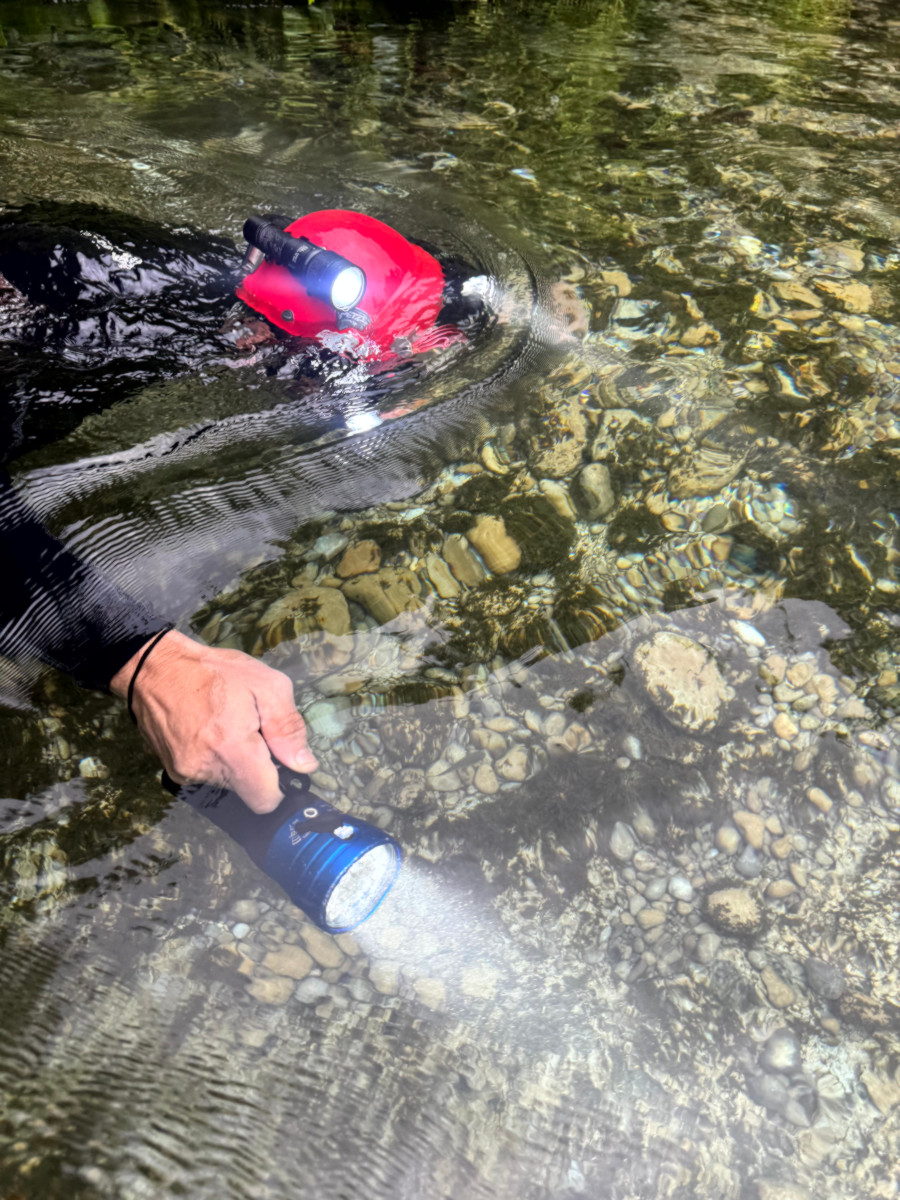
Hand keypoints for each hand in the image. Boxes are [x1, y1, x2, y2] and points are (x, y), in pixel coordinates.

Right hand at [110, 630, 317, 812]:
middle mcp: (206, 769)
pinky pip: (207, 775)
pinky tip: (209, 731)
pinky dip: (214, 759)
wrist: (155, 668)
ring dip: (235, 761)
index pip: (265, 800)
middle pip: (247, 790)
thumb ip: (288, 728)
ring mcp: (185, 773)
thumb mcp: (266, 685)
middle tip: (250, 730)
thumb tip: (304, 765)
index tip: (279, 761)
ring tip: (226, 726)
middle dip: (257, 766)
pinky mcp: (173, 770)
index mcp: (232, 749)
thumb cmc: (215, 672)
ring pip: (228, 783)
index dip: (280, 785)